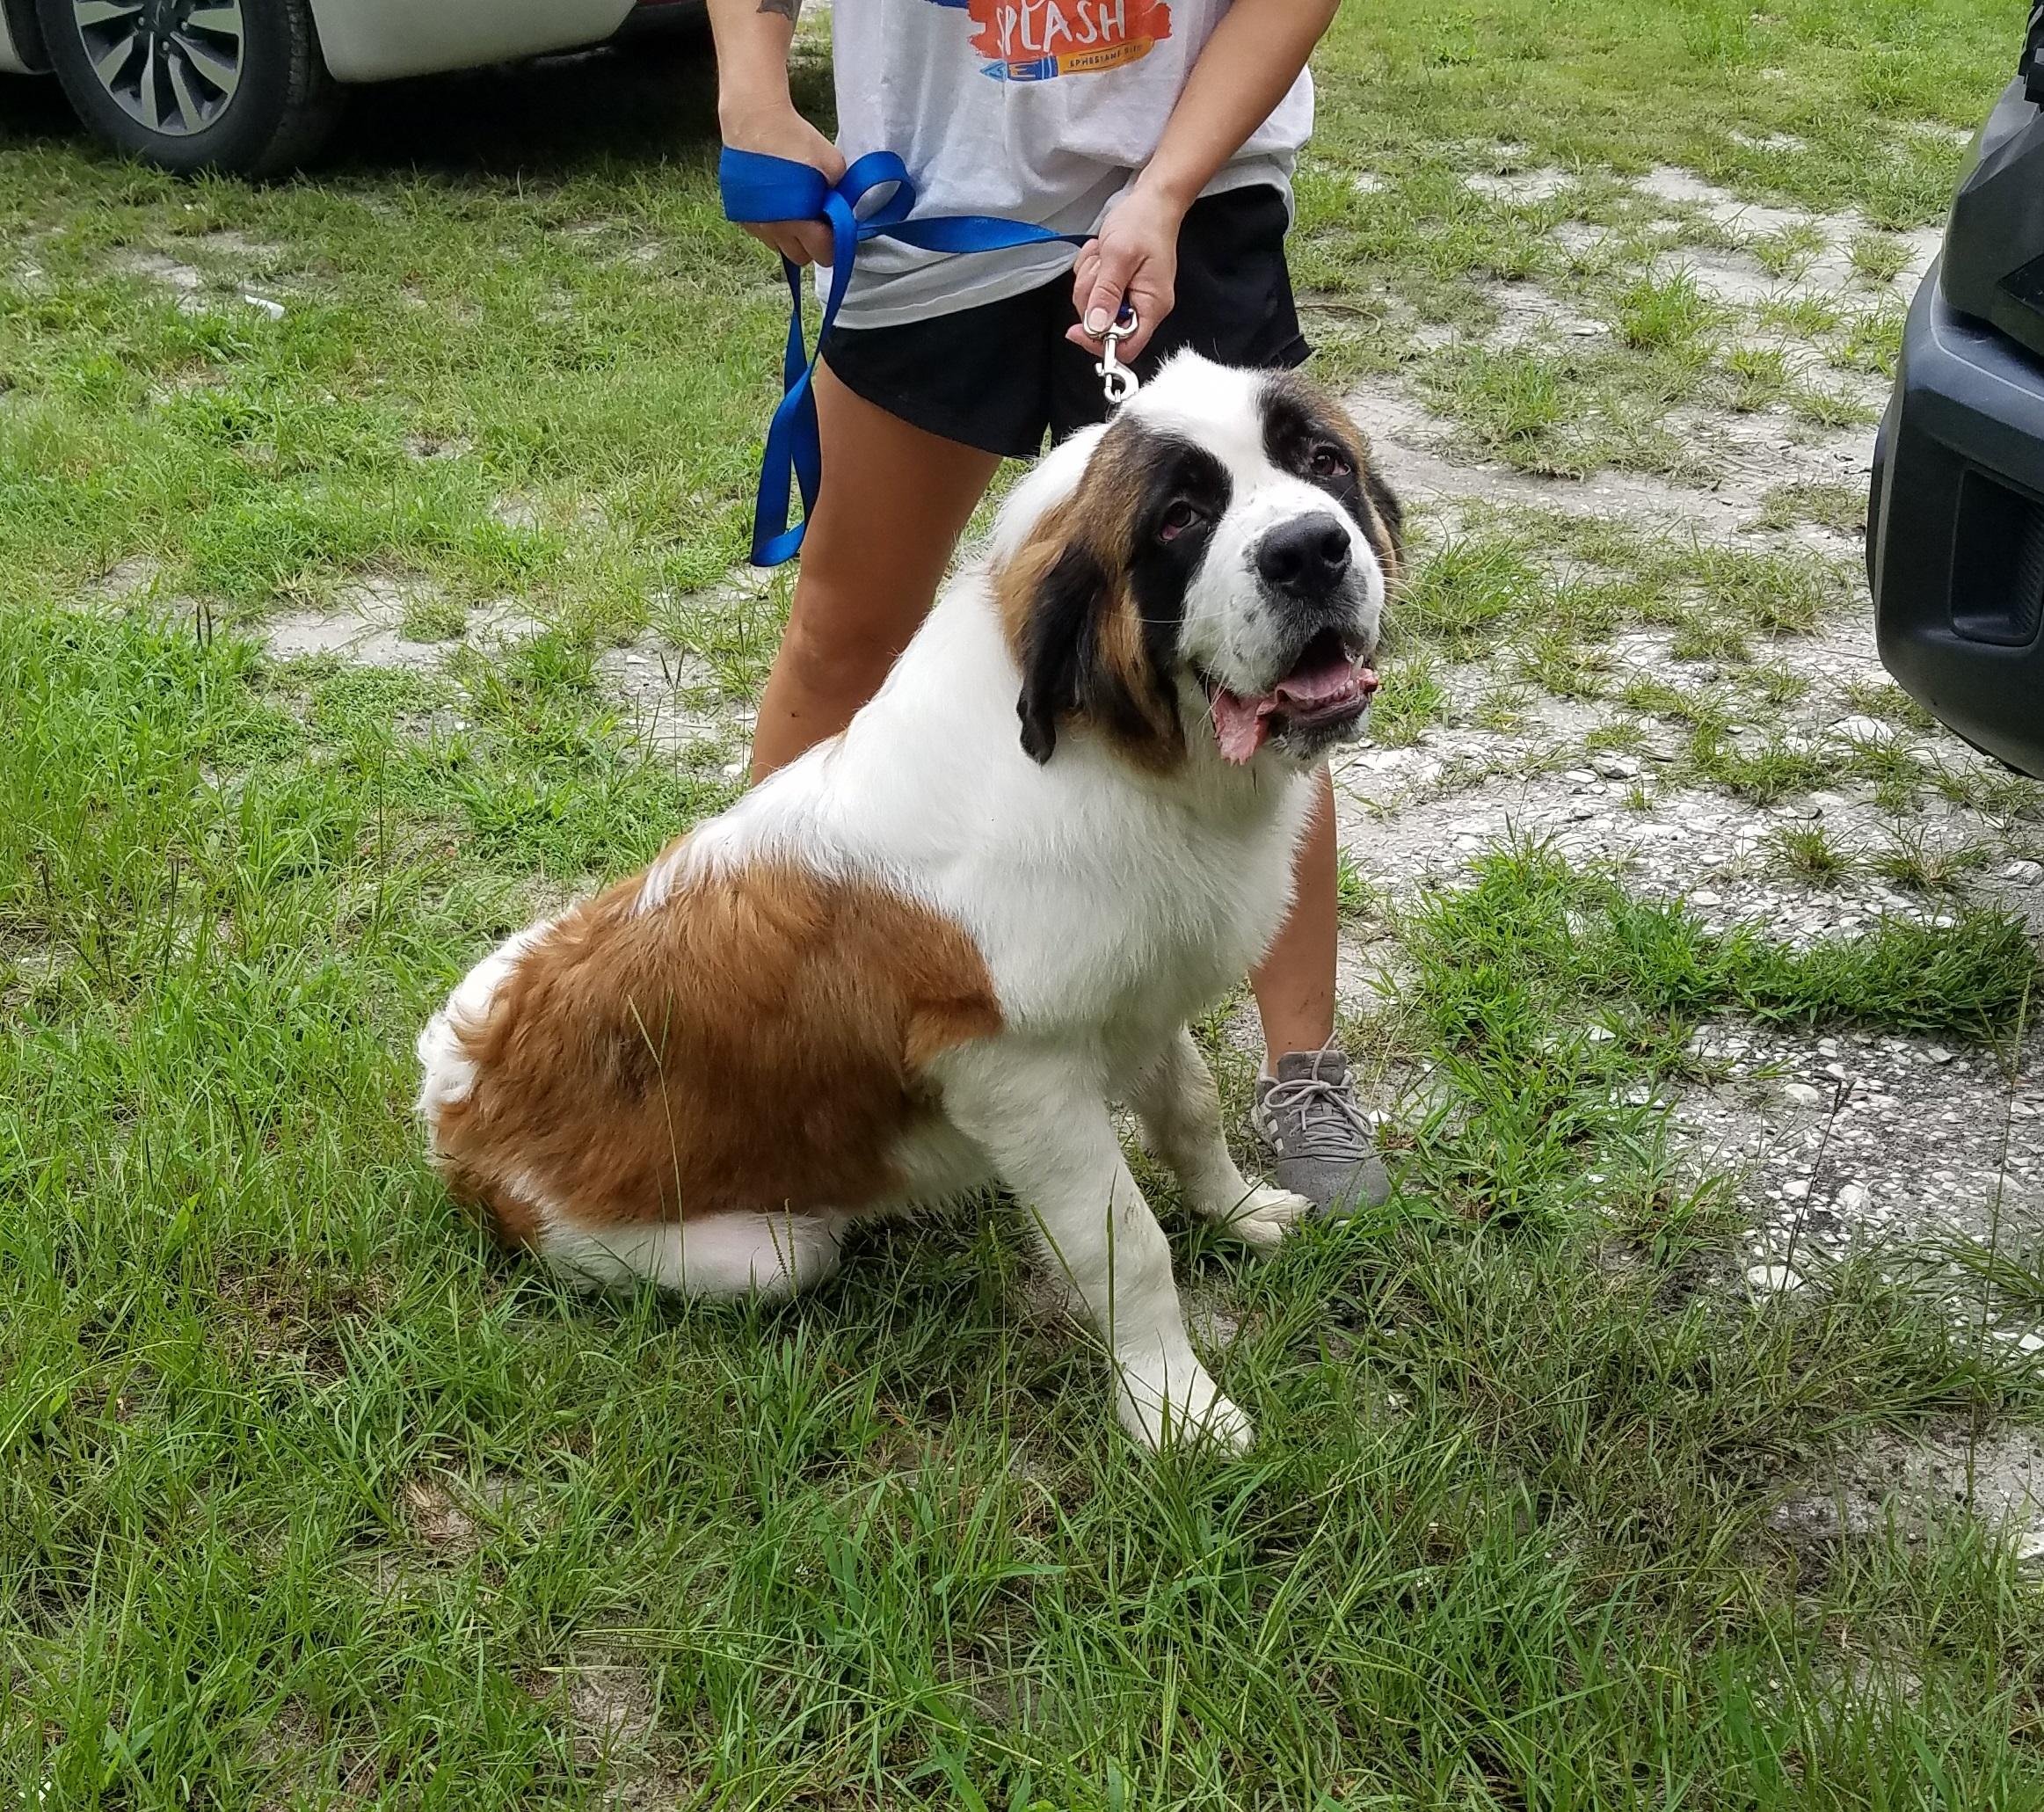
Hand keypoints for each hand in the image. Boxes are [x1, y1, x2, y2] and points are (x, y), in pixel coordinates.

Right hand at [719, 102, 846, 267]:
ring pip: (779, 247)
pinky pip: (761, 232)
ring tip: (793, 209)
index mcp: (801, 223)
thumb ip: (840, 192)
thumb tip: (839, 206)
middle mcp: (776, 230)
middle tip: (816, 219)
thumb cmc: (795, 139)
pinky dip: (771, 224)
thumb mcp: (833, 164)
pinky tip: (774, 203)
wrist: (754, 120)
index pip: (824, 255)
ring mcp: (755, 224)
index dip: (834, 244)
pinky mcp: (739, 214)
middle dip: (811, 244)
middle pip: (800, 257)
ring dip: (790, 236)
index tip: (835, 228)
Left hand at [1065, 181, 1187, 361]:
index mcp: (1151, 306)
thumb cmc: (1143, 222)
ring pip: (1093, 306)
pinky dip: (1091, 271)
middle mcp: (1143, 306)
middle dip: (1091, 298)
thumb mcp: (1119, 256)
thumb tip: (1097, 327)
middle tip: (1098, 269)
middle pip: (1103, 326)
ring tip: (1103, 256)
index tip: (1078, 328)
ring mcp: (1130, 296)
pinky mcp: (1119, 285)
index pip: (1127, 347)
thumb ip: (1106, 293)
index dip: (1100, 342)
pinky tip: (1102, 253)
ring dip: (1090, 280)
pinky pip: (1092, 289)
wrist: (1152, 200)